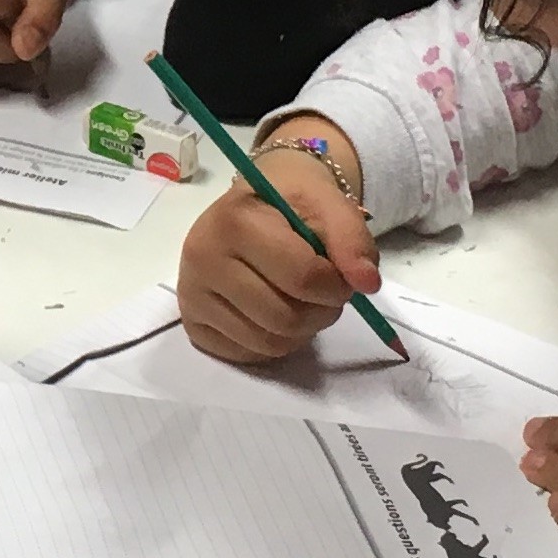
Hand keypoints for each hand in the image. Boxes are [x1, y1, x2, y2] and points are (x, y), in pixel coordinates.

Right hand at [176, 122, 378, 361]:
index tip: (343, 276)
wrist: (256, 201)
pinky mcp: (192, 324)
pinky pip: (248, 355)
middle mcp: (202, 259)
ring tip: (303, 300)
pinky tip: (276, 312)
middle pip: (284, 319)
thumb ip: (352, 240)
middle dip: (321, 312)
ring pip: (268, 343)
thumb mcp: (329, 204)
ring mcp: (192, 295)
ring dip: (302, 331)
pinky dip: (275, 342)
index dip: (337, 285)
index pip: (302, 278)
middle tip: (325, 292)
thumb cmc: (292, 202)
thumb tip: (366, 283)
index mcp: (234, 222)